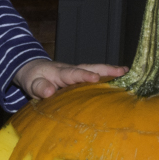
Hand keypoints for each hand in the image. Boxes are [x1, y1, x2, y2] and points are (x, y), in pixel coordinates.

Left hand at [14, 60, 128, 99]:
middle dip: (106, 69)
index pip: (72, 74)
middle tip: (123, 71)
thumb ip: (39, 88)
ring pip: (95, 70)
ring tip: (127, 73)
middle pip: (90, 67)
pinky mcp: (81, 77)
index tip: (95, 78)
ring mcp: (77, 72)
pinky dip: (108, 76)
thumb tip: (49, 92)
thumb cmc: (33, 78)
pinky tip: (122, 80)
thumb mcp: (31, 84)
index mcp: (59, 72)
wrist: (33, 70)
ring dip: (110, 71)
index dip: (84, 75)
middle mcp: (71, 70)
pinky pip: (95, 75)